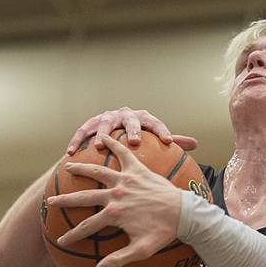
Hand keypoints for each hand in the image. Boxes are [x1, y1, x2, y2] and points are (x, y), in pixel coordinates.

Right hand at [49, 133, 185, 266]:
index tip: (60, 241)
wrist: (185, 213)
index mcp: (115, 214)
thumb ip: (117, 260)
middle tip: (50, 202)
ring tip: (67, 166)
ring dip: (81, 169)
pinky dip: (113, 144)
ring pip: (97, 172)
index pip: (87, 227)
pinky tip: (102, 138)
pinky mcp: (137, 169)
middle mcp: (116, 195)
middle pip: (84, 197)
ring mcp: (126, 180)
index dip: (72, 236)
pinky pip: (123, 153)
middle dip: (64, 200)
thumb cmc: (164, 233)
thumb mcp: (141, 250)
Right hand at [65, 106, 197, 154]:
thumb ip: (172, 141)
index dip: (162, 130)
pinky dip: (77, 140)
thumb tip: (195, 143)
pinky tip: (71, 152)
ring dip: (101, 134)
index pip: (155, 122)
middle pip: (130, 119)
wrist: (113, 131)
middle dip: (132, 129)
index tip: (168, 142)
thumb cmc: (139, 138)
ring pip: (104, 123)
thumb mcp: (153, 139)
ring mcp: (107, 117)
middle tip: (135, 142)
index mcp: (143, 118)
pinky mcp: (90, 123)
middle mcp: (125, 114)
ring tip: (99, 146)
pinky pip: (82, 131)